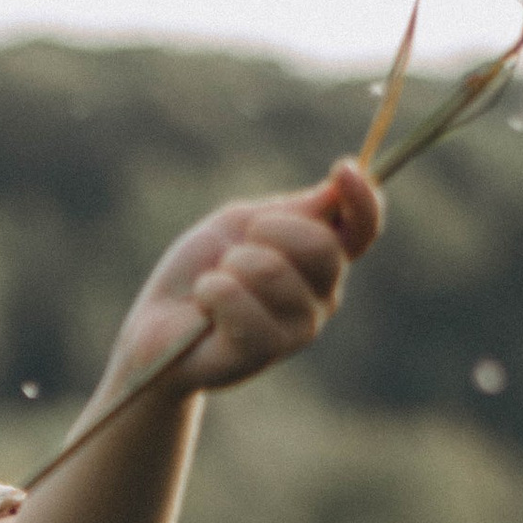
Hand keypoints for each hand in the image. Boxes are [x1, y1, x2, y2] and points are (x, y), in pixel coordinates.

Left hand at [108, 157, 381, 404]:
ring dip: (229, 265)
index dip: (363, 199)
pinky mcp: (263, 353)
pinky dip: (210, 290)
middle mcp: (322, 297)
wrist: (159, 326)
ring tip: (216, 283)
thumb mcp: (242, 224)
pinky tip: (204, 305)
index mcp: (322, 259)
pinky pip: (238, 302)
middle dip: (267, 230)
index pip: (363, 229)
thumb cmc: (203, 269)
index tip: (342, 169)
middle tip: (236, 249)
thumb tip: (335, 192)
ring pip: (271, 270)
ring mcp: (298, 330)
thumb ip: (291, 212)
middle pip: (320, 246)